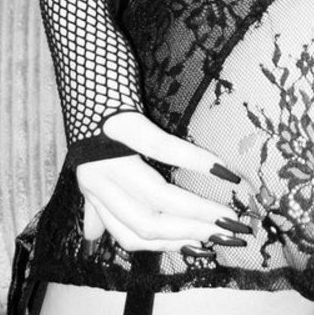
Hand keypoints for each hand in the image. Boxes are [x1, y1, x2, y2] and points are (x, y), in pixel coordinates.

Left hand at [76, 112, 250, 253]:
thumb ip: (94, 207)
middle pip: (147, 223)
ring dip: (199, 211)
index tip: (204, 247)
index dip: (169, 246)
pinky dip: (195, 161)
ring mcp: (110, 154)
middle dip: (192, 234)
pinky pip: (163, 150)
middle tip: (229, 235)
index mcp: (95, 193)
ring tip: (230, 215)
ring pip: (156, 197)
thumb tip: (91, 239)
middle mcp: (98, 180)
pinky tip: (222, 170)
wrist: (83, 68)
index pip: (130, 236)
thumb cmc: (94, 116)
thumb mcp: (88, 169)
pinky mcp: (125, 125)